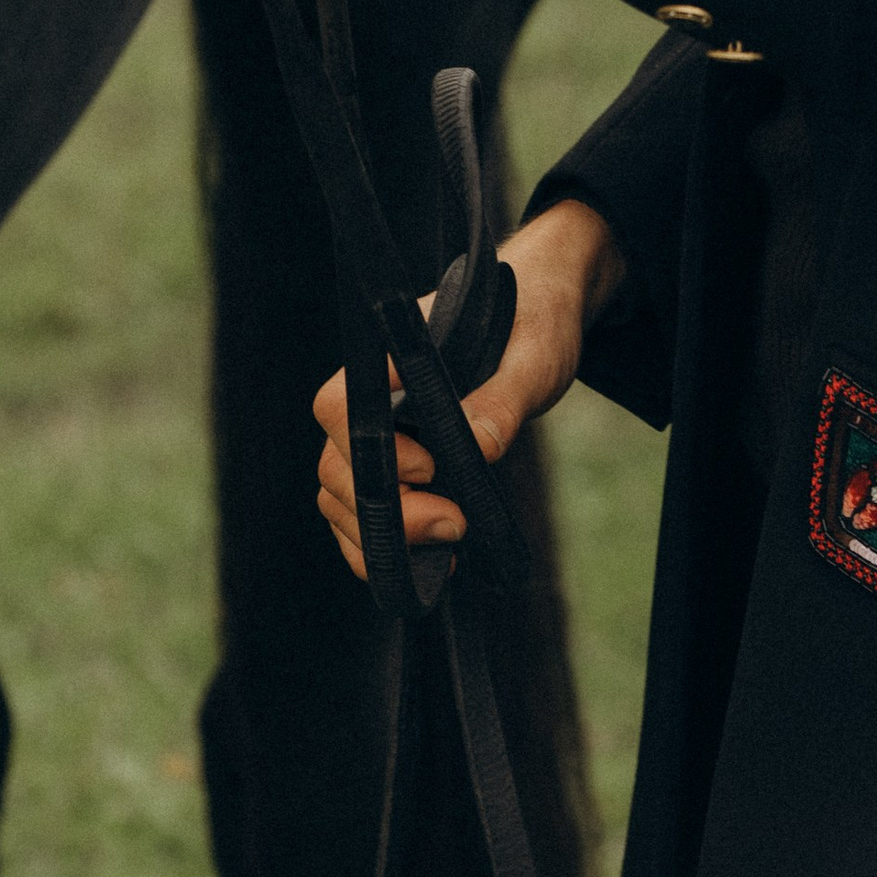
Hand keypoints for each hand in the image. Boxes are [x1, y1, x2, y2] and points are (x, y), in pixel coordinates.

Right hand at [312, 198, 624, 581]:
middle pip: (337, 464)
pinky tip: (429, 560)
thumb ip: (505, 398)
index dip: (370, 448)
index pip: (340, 405)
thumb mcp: (535, 356)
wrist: (539, 316)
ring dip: (381, 534)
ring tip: (447, 550)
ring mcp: (380, 430)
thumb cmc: (536, 322)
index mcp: (394, 354)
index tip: (430, 467)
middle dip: (387, 509)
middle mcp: (374, 394)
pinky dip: (382, 544)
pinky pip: (361, 512)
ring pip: (340, 495)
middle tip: (455, 525)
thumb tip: (478, 449)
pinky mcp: (396, 462)